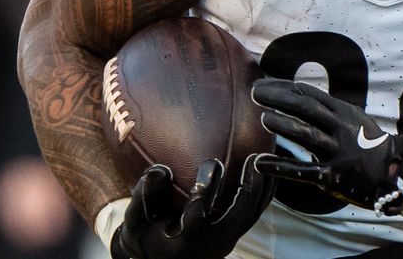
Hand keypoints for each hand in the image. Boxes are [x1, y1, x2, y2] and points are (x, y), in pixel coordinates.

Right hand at [110, 158, 258, 258]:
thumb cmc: (145, 236)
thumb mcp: (136, 221)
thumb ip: (144, 196)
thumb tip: (161, 170)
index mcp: (183, 242)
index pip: (198, 216)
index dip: (206, 190)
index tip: (211, 162)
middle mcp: (210, 244)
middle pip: (238, 218)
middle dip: (248, 188)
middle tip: (253, 159)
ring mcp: (226, 240)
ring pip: (253, 215)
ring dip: (262, 187)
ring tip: (265, 157)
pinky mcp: (234, 234)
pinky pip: (255, 212)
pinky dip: (263, 190)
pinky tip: (266, 167)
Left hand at [252, 78, 402, 215]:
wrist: (395, 172)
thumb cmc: (367, 143)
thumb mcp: (353, 118)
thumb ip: (328, 109)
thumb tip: (297, 95)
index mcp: (344, 112)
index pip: (309, 94)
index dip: (284, 87)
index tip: (263, 83)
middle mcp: (341, 129)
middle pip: (306, 109)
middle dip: (278, 99)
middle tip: (255, 93)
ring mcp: (337, 153)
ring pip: (306, 134)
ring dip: (282, 124)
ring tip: (263, 117)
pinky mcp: (332, 177)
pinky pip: (302, 171)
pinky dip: (279, 166)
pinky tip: (260, 162)